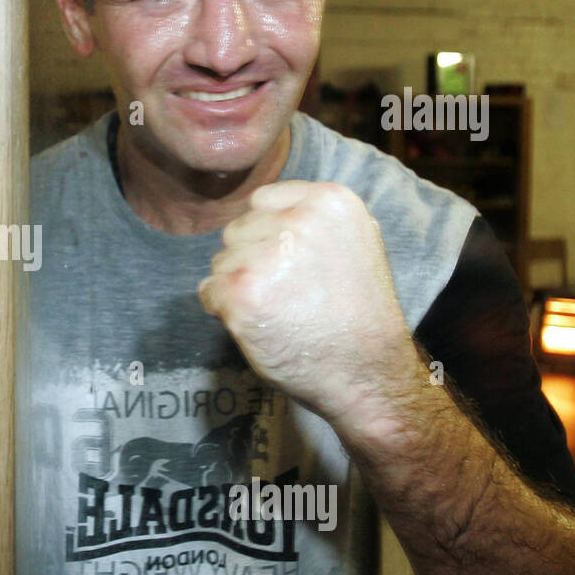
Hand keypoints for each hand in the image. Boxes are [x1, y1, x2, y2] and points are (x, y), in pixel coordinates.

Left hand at [197, 181, 415, 424]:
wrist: (366, 373)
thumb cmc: (357, 315)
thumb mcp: (353, 245)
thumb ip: (311, 221)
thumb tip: (263, 213)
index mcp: (329, 201)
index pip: (263, 201)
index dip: (270, 236)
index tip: (292, 265)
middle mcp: (297, 220)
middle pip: (238, 229)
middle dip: (252, 259)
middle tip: (288, 295)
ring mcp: (267, 255)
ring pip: (221, 261)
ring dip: (239, 287)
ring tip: (280, 312)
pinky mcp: (241, 291)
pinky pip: (208, 291)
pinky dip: (225, 311)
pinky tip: (262, 326)